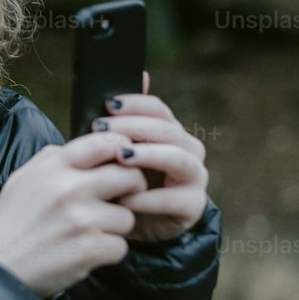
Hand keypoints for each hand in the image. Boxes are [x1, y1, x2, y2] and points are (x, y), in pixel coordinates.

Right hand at [0, 130, 148, 299]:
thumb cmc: (11, 224)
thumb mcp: (23, 178)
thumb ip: (54, 159)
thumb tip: (90, 148)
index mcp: (54, 167)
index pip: (104, 143)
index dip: (123, 149)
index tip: (125, 160)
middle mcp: (70, 189)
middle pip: (130, 177)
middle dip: (131, 190)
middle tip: (118, 200)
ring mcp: (81, 220)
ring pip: (127, 217)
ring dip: (114, 229)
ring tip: (89, 233)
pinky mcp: (89, 249)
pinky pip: (120, 247)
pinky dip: (106, 253)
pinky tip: (85, 253)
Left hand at [90, 71, 208, 244]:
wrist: (130, 225)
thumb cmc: (121, 181)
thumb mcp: (113, 151)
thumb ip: (122, 119)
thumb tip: (141, 74)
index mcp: (169, 132)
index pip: (158, 109)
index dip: (134, 104)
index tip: (107, 105)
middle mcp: (187, 150)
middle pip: (167, 130)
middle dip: (134, 127)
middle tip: (104, 130)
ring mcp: (194, 177)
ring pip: (178, 158)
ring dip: (148, 156)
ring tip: (121, 158)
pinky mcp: (192, 206)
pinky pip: (174, 199)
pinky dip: (148, 198)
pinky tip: (125, 198)